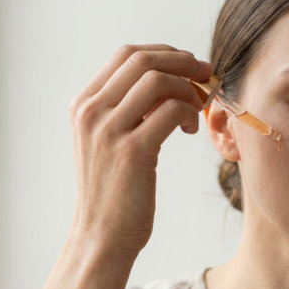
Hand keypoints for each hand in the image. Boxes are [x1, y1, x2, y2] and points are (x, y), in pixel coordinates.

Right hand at [69, 44, 211, 255]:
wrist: (101, 235)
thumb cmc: (111, 192)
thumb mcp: (105, 144)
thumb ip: (125, 112)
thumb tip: (165, 85)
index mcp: (83, 106)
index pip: (125, 56)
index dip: (163, 53)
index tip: (187, 65)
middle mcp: (91, 112)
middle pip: (142, 60)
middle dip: (182, 61)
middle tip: (205, 75)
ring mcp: (108, 131)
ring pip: (158, 81)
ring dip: (188, 88)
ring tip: (198, 107)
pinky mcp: (132, 152)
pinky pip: (172, 112)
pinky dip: (189, 113)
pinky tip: (191, 129)